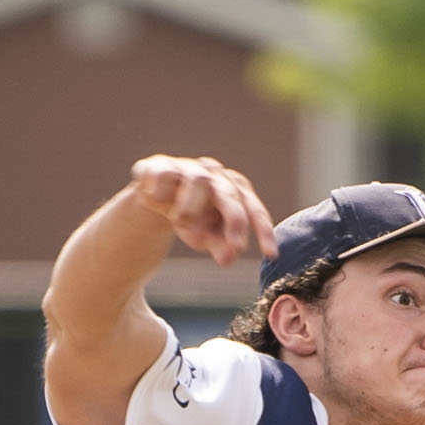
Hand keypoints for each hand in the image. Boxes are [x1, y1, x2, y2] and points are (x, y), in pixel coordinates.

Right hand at [126, 155, 275, 268]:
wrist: (153, 196)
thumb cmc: (190, 215)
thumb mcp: (206, 235)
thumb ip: (220, 246)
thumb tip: (229, 260)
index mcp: (233, 190)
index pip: (253, 209)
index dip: (263, 231)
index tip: (271, 255)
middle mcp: (214, 175)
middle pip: (229, 194)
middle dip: (233, 220)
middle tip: (233, 249)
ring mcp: (188, 167)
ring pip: (197, 181)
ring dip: (190, 208)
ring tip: (180, 224)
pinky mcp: (161, 165)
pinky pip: (164, 175)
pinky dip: (160, 191)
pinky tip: (156, 199)